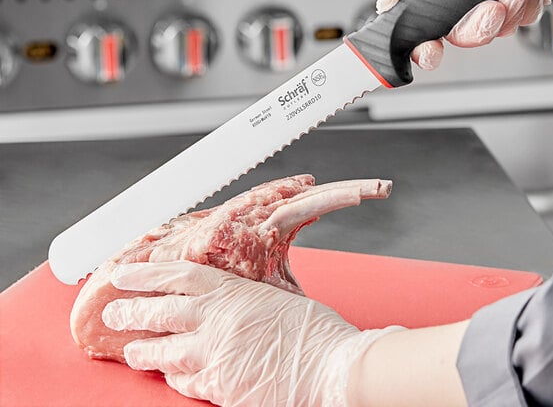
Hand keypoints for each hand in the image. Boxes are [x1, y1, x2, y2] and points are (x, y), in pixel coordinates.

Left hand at [102, 261, 400, 406]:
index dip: (148, 274)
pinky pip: (184, 381)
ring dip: (142, 350)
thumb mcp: (276, 298)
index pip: (179, 276)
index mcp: (232, 292)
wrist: (330, 368)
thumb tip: (226, 301)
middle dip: (131, 311)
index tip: (126, 274)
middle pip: (160, 313)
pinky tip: (167, 374)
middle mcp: (215, 322)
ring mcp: (214, 356)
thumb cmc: (312, 331)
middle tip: (112, 312)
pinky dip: (172, 376)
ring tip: (129, 349)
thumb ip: (243, 298)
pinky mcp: (219, 388)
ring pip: (163, 352)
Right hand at [377, 0, 552, 69]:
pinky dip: (528, 4)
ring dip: (507, 11)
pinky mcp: (519, 0)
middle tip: (488, 9)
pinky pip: (523, 20)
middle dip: (475, 26)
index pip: (417, 29)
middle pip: (458, 36)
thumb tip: (387, 1)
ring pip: (494, 32)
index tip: (431, 50)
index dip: (422, 46)